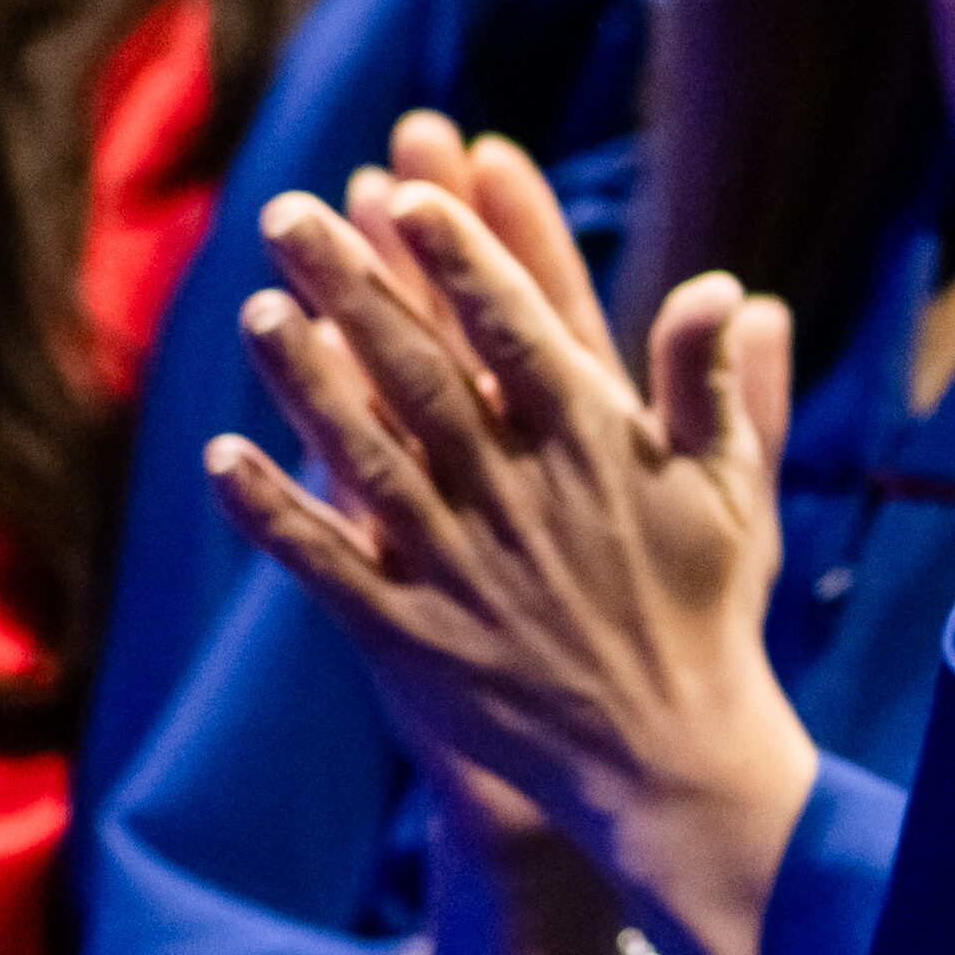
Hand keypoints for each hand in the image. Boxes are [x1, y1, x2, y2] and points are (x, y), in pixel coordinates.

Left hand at [208, 110, 822, 954]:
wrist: (669, 764)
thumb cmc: (707, 615)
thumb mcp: (733, 491)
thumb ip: (717, 387)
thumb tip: (732, 289)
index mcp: (596, 448)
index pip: (519, 330)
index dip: (462, 258)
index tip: (411, 190)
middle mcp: (518, 495)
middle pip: (422, 372)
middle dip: (355, 285)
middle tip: (291, 211)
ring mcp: (458, 566)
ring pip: (366, 456)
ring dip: (305, 382)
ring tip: (254, 309)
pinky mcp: (411, 638)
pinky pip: (328, 567)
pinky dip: (275, 513)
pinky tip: (221, 457)